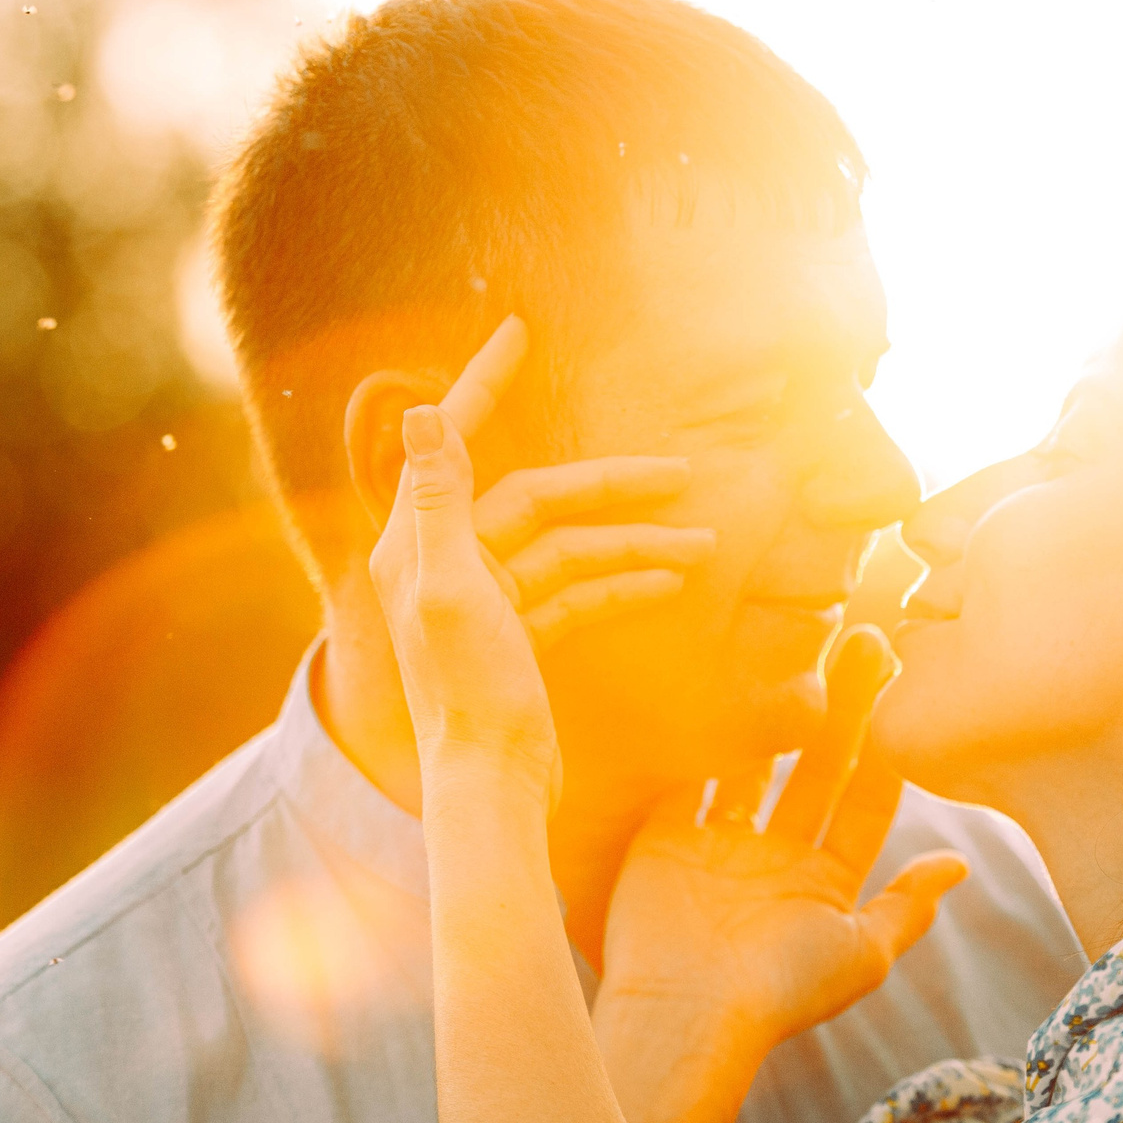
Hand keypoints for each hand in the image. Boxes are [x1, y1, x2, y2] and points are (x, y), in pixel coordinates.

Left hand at [372, 317, 711, 797]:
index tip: (517, 332)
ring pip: (570, 550)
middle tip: (683, 473)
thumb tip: (417, 412)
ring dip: (635, 545)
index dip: (485, 384)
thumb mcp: (453, 590)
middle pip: (538, 500)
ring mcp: (488, 603)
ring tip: (706, 547)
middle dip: (613, 488)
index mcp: (422, 542)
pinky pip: (576, 595)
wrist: (491, 790)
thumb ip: (440, 500)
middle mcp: (449, 563)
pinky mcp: (520, 640)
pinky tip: (673, 583)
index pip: (454, 439)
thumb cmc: (468, 697)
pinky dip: (622, 585)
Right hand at [598, 626, 969, 1051]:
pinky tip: (719, 682)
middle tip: (863, 638)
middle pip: (815, 767)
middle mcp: (772, 858)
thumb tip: (962, 864)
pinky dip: (700, 734)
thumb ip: (907, 909)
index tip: (903, 687)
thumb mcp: (861, 955)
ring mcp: (715, 846)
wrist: (684, 1012)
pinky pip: (687, 775)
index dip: (886, 747)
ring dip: (774, 710)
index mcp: (822, 883)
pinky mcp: (661, 838)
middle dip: (842, 706)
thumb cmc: (779, 991)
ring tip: (798, 645)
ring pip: (754, 762)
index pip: (864, 801)